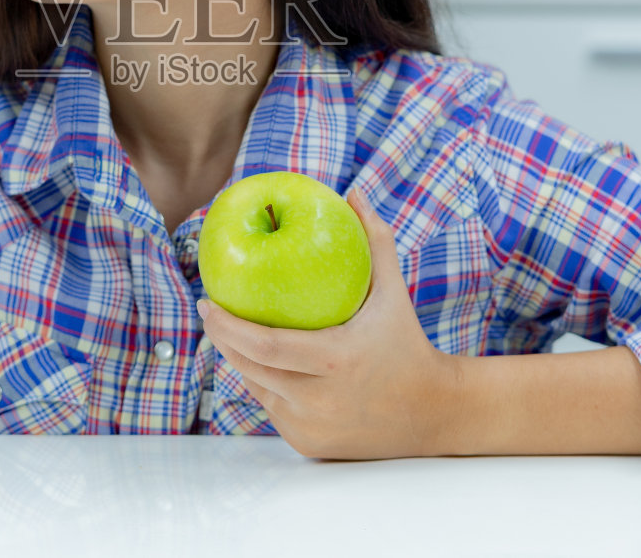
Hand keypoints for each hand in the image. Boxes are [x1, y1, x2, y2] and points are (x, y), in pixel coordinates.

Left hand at [197, 184, 459, 459]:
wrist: (433, 414)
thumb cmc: (408, 343)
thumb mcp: (393, 292)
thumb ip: (376, 241)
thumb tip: (353, 193)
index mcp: (334, 361)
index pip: (264, 346)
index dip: (226, 327)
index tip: (206, 302)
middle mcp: (318, 400)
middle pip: (249, 369)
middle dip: (221, 339)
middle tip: (209, 311)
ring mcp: (311, 427)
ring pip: (257, 389)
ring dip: (240, 361)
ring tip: (228, 331)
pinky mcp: (309, 446)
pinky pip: (273, 409)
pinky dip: (264, 385)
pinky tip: (256, 361)